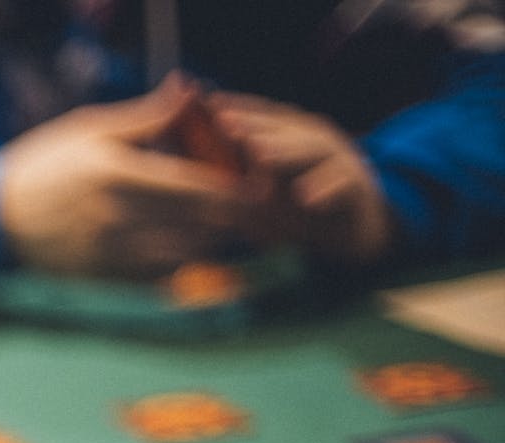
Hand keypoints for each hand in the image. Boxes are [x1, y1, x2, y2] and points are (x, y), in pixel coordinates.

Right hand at [0, 77, 249, 277]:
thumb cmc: (45, 165)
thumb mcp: (91, 129)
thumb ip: (146, 118)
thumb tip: (192, 97)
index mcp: (118, 173)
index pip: (199, 186)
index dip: (237, 187)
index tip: (258, 184)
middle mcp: (118, 217)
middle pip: (202, 224)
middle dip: (233, 215)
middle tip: (250, 205)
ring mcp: (112, 252)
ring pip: (188, 254)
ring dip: (210, 240)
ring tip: (215, 224)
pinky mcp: (106, 277)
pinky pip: (162, 277)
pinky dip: (182, 263)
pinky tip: (182, 247)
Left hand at [210, 92, 391, 262]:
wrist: (353, 229)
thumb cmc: (300, 205)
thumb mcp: (267, 188)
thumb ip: (242, 174)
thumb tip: (195, 169)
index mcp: (296, 135)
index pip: (266, 115)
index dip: (239, 107)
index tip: (208, 104)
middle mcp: (318, 141)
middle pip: (286, 127)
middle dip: (254, 124)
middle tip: (225, 125)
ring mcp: (340, 160)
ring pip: (314, 151)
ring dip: (286, 152)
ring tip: (259, 155)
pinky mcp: (357, 187)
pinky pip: (341, 185)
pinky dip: (324, 189)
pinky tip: (305, 198)